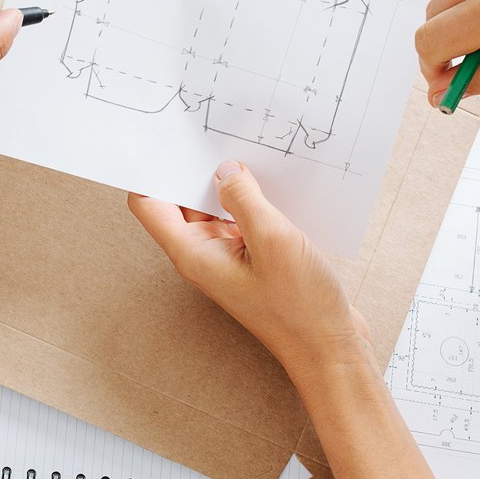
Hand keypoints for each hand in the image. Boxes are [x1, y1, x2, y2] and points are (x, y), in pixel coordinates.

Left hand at [128, 161, 368, 381]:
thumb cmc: (300, 306)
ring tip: (243, 145)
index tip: (164, 137)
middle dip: (192, 167)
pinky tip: (272, 178)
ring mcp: (228, 257)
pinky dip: (251, 199)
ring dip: (226, 181)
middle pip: (181, 200)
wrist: (331, 349)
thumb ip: (243, 199)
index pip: (148, 204)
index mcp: (193, 253)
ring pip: (215, 207)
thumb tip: (225, 169)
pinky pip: (242, 219)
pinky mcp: (254, 258)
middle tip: (209, 128)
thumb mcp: (272, 239)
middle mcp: (204, 254)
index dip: (150, 169)